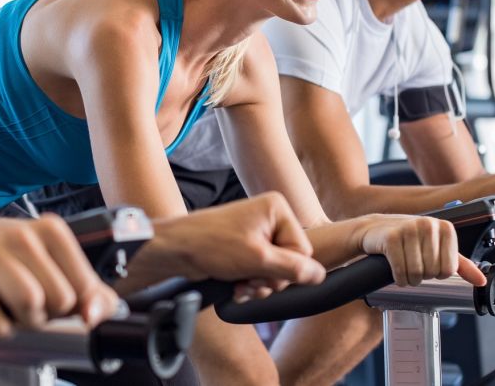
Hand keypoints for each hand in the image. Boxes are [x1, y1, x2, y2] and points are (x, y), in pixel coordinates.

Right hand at [0, 214, 119, 336]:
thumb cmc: (11, 274)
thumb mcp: (57, 278)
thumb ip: (92, 297)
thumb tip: (94, 314)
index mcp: (51, 230)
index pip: (84, 288)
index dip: (70, 305)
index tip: (51, 297)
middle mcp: (22, 233)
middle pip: (60, 298)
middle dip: (44, 314)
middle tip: (26, 305)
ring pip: (29, 301)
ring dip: (20, 320)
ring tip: (10, 308)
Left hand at [144, 192, 326, 299]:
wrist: (175, 249)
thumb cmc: (211, 244)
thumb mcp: (258, 259)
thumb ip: (292, 268)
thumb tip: (319, 274)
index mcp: (277, 209)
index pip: (303, 250)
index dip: (286, 269)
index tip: (264, 274)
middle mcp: (269, 217)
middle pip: (290, 261)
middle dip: (270, 278)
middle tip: (250, 280)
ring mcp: (256, 232)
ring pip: (275, 270)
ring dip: (259, 284)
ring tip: (241, 284)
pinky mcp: (245, 247)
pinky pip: (260, 271)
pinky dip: (250, 283)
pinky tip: (237, 286)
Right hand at [352, 214, 486, 286]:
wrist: (376, 229)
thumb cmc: (410, 240)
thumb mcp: (437, 248)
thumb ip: (461, 264)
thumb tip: (481, 280)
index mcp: (445, 228)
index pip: (449, 269)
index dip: (438, 273)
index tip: (429, 264)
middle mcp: (428, 225)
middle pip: (432, 271)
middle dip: (422, 276)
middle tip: (415, 266)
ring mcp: (408, 229)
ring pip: (416, 272)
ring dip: (410, 279)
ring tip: (406, 270)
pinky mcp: (391, 237)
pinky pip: (399, 270)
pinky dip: (398, 278)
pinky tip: (396, 272)